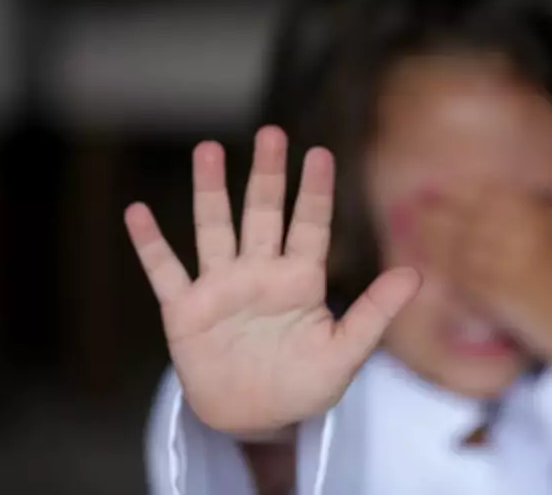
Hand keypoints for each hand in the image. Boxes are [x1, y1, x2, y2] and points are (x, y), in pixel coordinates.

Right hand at [125, 126, 419, 435]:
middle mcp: (260, 273)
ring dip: (210, 191)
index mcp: (300, 280)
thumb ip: (375, 312)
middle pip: (263, 214)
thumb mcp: (346, 352)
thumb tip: (415, 274)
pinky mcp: (185, 311)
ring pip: (214, 229)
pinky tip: (136, 212)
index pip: (310, 226)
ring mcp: (221, 288)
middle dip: (267, 175)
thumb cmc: (305, 385)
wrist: (257, 418)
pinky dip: (150, 245)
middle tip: (271, 133)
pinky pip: (165, 272)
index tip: (321, 154)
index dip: (315, 192)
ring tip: (208, 150)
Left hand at [419, 146, 551, 422]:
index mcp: (540, 218)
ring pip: (458, 244)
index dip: (460, 189)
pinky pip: (459, 276)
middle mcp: (521, 237)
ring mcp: (506, 266)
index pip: (492, 195)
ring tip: (402, 223)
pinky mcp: (495, 295)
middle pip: (468, 216)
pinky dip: (437, 265)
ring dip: (428, 233)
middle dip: (436, 209)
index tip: (435, 182)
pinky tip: (416, 258)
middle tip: (407, 201)